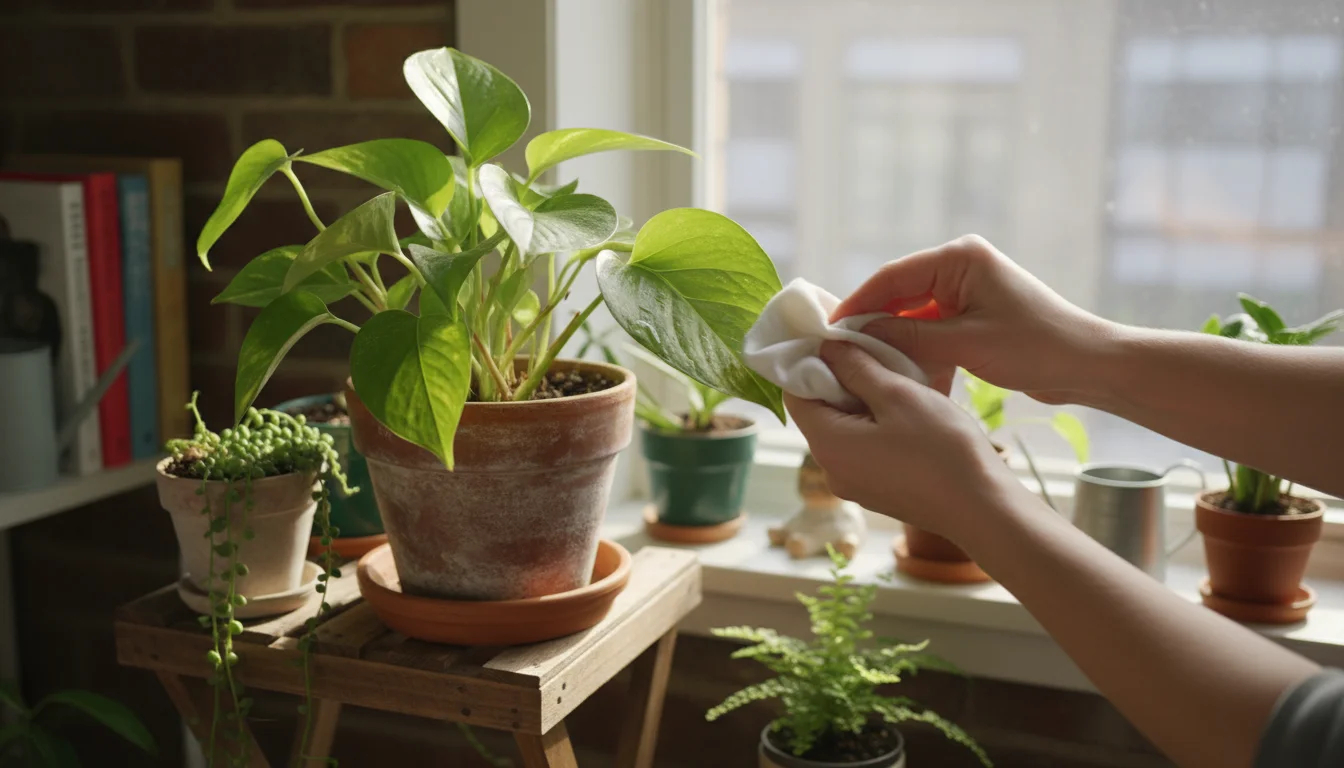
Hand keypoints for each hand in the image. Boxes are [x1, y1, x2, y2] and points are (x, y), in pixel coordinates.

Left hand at [786, 341, 1025, 539]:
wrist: (982, 507)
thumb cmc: (941, 449)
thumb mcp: (897, 395)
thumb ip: (856, 368)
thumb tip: (826, 349)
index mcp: (828, 445)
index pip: (795, 395)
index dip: (809, 364)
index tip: (835, 343)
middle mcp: (831, 470)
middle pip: (819, 413)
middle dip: (840, 381)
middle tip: (873, 357)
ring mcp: (853, 485)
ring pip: (844, 430)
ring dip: (862, 403)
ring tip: (896, 383)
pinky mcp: (876, 492)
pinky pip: (863, 450)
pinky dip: (875, 427)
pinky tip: (907, 415)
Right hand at [834, 235, 1118, 405]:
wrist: (1088, 365)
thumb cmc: (1035, 347)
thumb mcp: (965, 343)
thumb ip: (908, 336)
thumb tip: (857, 336)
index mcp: (959, 258)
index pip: (892, 277)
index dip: (857, 305)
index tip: (828, 333)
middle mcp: (959, 267)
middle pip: (898, 295)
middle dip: (873, 326)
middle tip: (840, 354)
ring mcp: (965, 291)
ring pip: (911, 315)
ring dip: (896, 343)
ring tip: (869, 368)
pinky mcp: (971, 315)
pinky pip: (930, 329)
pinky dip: (918, 351)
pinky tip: (905, 374)